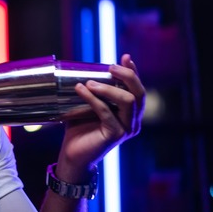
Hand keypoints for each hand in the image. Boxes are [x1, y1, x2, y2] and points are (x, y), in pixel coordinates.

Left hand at [57, 54, 144, 180]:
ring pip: (127, 101)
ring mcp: (127, 128)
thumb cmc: (79, 129)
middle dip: (127, 76)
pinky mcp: (115, 135)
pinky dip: (93, 99)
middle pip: (140, 93)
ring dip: (108, 88)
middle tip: (110, 67)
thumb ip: (94, 91)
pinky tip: (81, 89)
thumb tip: (87, 70)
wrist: (73, 154)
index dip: (133, 72)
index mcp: (131, 112)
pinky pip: (106, 112)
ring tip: (89, 82)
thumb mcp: (88, 105)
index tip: (125, 57)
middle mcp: (134, 121)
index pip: (137, 88)